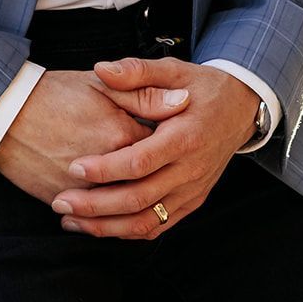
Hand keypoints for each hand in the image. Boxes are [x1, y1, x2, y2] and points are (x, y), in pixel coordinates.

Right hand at [0, 68, 190, 204]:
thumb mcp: (100, 84)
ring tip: (136, 199)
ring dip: (131, 208)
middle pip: (146, 184)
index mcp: (122, 133)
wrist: (4, 113)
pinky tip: (109, 214)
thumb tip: (183, 100)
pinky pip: (95, 221)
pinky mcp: (65, 201)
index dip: (165, 143)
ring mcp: (86, 188)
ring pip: (123, 209)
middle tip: (156, 170)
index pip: (160, 147)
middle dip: (155, 180)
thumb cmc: (53, 93)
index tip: (164, 139)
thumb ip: (143, 94)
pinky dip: (105, 222)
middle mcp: (109, 166)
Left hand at [51, 56, 259, 239]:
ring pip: (147, 221)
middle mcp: (190, 170)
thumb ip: (137, 71)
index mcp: (184, 137)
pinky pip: (158, 226)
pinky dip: (128, 232)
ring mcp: (192, 191)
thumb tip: (101, 69)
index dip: (106, 169)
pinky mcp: (191, 202)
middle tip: (61, 203)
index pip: (140, 162)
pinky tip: (100, 227)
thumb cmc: (202, 87)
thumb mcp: (174, 69)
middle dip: (96, 206)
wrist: (241, 108)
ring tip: (71, 221)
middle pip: (139, 199)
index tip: (74, 168)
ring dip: (107, 226)